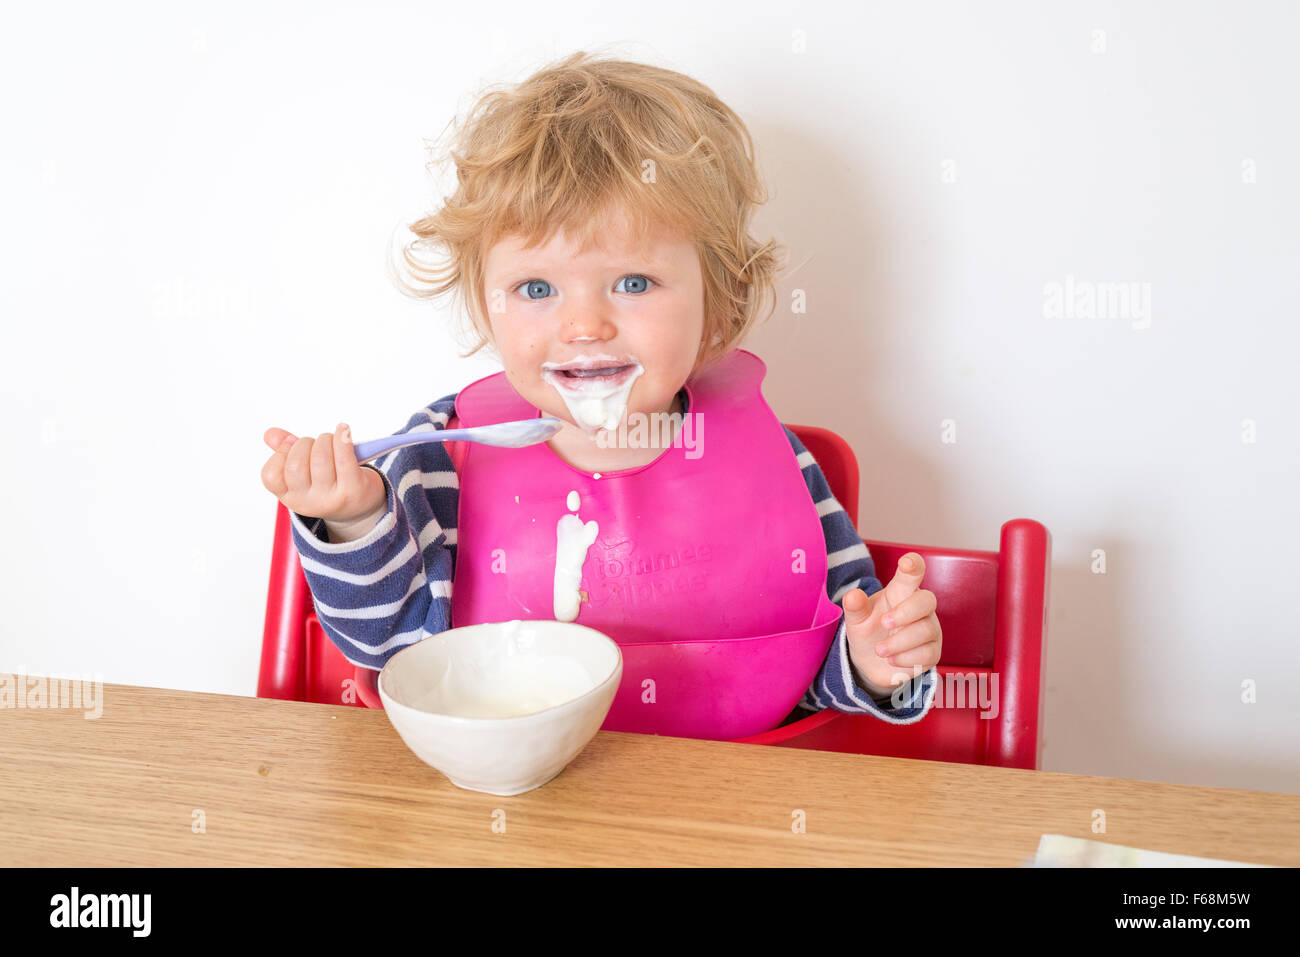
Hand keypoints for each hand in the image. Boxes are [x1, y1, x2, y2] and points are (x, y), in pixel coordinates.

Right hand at [260, 423, 385, 528]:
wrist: (361, 504)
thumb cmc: (328, 481)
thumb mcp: (304, 472)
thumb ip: (285, 452)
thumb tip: (270, 434)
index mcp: (290, 497)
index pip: (270, 475)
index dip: (280, 453)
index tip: (291, 444)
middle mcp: (308, 502)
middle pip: (296, 464)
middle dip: (304, 442)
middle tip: (315, 443)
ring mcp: (331, 498)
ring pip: (320, 458)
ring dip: (325, 439)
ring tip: (331, 439)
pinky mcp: (353, 489)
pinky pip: (344, 457)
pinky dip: (342, 438)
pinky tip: (343, 430)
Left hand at [842, 552, 942, 694]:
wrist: (872, 663)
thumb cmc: (868, 631)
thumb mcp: (857, 620)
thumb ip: (855, 607)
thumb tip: (852, 595)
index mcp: (901, 592)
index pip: (913, 573)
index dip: (913, 565)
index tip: (907, 562)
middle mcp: (919, 608)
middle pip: (926, 600)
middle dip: (905, 613)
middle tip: (884, 623)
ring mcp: (929, 629)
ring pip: (926, 630)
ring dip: (899, 642)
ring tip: (879, 650)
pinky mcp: (932, 651)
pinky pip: (928, 653)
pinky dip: (906, 658)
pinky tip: (892, 660)